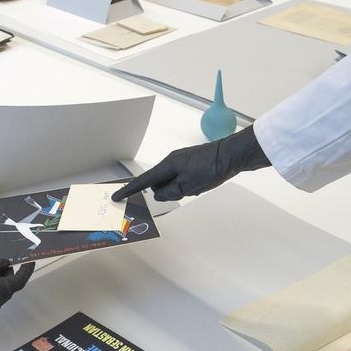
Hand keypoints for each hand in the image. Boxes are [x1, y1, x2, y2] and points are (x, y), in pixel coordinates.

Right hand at [111, 126, 269, 201]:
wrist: (233, 154)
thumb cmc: (212, 168)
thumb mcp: (188, 186)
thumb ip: (170, 192)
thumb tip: (160, 194)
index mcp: (168, 165)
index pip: (144, 181)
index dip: (130, 190)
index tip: (117, 196)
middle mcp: (172, 161)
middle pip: (159, 182)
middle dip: (166, 191)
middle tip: (186, 190)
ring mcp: (182, 161)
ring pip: (172, 181)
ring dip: (179, 189)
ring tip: (198, 185)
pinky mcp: (192, 163)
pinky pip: (182, 178)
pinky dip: (187, 185)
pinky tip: (201, 183)